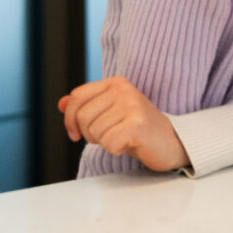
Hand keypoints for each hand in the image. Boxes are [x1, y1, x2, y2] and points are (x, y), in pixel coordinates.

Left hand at [58, 77, 189, 172]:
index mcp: (116, 83)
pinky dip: (116, 149)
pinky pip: (108, 143)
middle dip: (90, 134)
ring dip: (105, 142)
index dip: (69, 120)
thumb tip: (61, 103)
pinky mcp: (138, 124)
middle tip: (110, 135)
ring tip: (122, 137)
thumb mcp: (110, 113)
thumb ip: (86, 106)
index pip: (76, 97)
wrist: (171, 142)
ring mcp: (132, 105)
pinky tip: (130, 144)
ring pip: (94, 132)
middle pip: (82, 117)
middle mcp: (124, 89)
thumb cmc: (137, 129)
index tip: (76, 134)